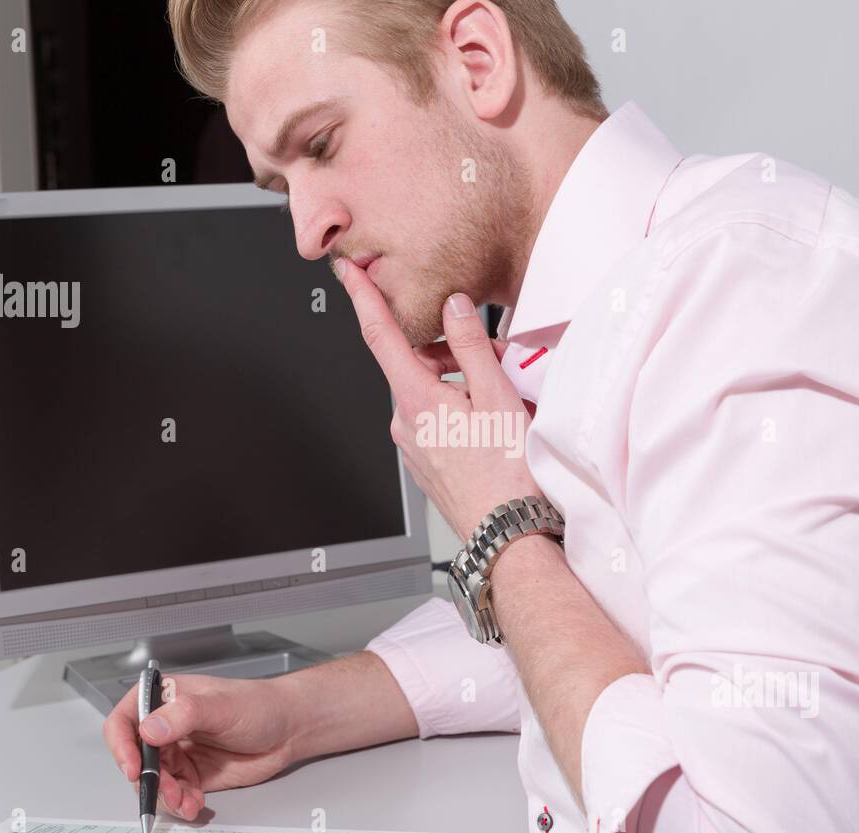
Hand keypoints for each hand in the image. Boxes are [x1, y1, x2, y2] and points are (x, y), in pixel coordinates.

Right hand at [102, 674, 296, 821]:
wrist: (288, 729)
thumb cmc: (258, 704)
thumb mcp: (221, 706)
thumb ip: (185, 715)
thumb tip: (150, 728)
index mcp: (165, 698)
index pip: (126, 719)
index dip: (122, 744)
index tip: (133, 766)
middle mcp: (167, 726)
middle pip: (137, 757)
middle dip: (148, 779)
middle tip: (168, 790)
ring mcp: (179, 752)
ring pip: (154, 781)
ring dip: (165, 796)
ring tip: (186, 801)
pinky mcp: (193, 774)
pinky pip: (175, 794)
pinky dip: (180, 804)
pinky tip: (194, 805)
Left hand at [335, 257, 542, 540]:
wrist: (510, 537)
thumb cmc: (509, 476)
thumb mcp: (497, 395)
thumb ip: (470, 344)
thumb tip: (453, 308)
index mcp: (416, 399)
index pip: (380, 335)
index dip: (362, 297)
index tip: (348, 270)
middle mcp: (405, 423)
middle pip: (420, 364)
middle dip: (457, 353)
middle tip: (502, 358)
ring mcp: (414, 446)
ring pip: (434, 393)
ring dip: (466, 385)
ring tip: (508, 399)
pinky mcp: (428, 464)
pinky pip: (441, 421)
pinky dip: (464, 411)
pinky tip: (495, 424)